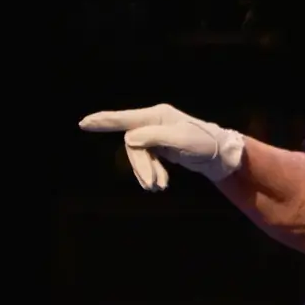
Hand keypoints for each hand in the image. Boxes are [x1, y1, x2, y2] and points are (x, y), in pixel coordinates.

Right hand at [79, 103, 245, 189]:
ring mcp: (157, 134)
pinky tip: (160, 184)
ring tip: (159, 187)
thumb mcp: (183, 141)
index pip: (126, 119)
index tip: (83, 123)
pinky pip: (147, 160)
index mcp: (158, 116)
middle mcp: (155, 122)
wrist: (221, 155)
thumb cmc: (204, 144)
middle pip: (133, 145)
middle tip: (152, 186)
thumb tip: (130, 139)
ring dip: (147, 172)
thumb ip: (156, 138)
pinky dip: (152, 172)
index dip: (104, 121)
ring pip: (139, 155)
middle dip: (140, 166)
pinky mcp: (160, 146)